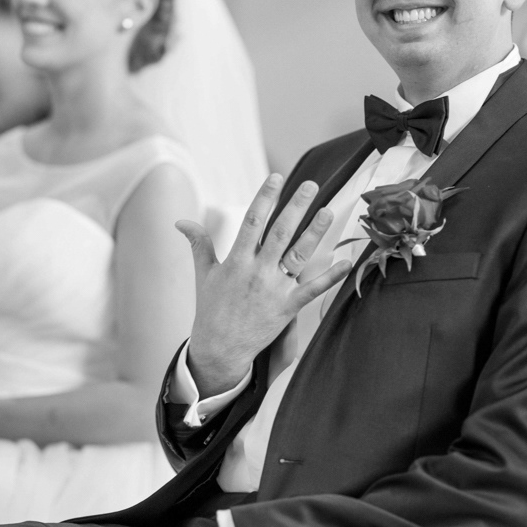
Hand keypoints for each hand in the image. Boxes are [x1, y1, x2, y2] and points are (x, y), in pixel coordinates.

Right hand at [177, 174, 351, 396]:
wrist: (219, 349)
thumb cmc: (211, 309)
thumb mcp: (203, 274)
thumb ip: (199, 244)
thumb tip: (181, 222)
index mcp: (237, 260)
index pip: (253, 221)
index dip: (265, 198)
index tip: (276, 177)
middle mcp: (257, 271)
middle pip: (280, 232)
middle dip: (296, 207)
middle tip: (310, 186)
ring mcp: (274, 289)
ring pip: (299, 255)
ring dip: (315, 233)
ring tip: (328, 212)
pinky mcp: (287, 308)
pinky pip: (312, 290)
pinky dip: (329, 277)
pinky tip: (345, 262)